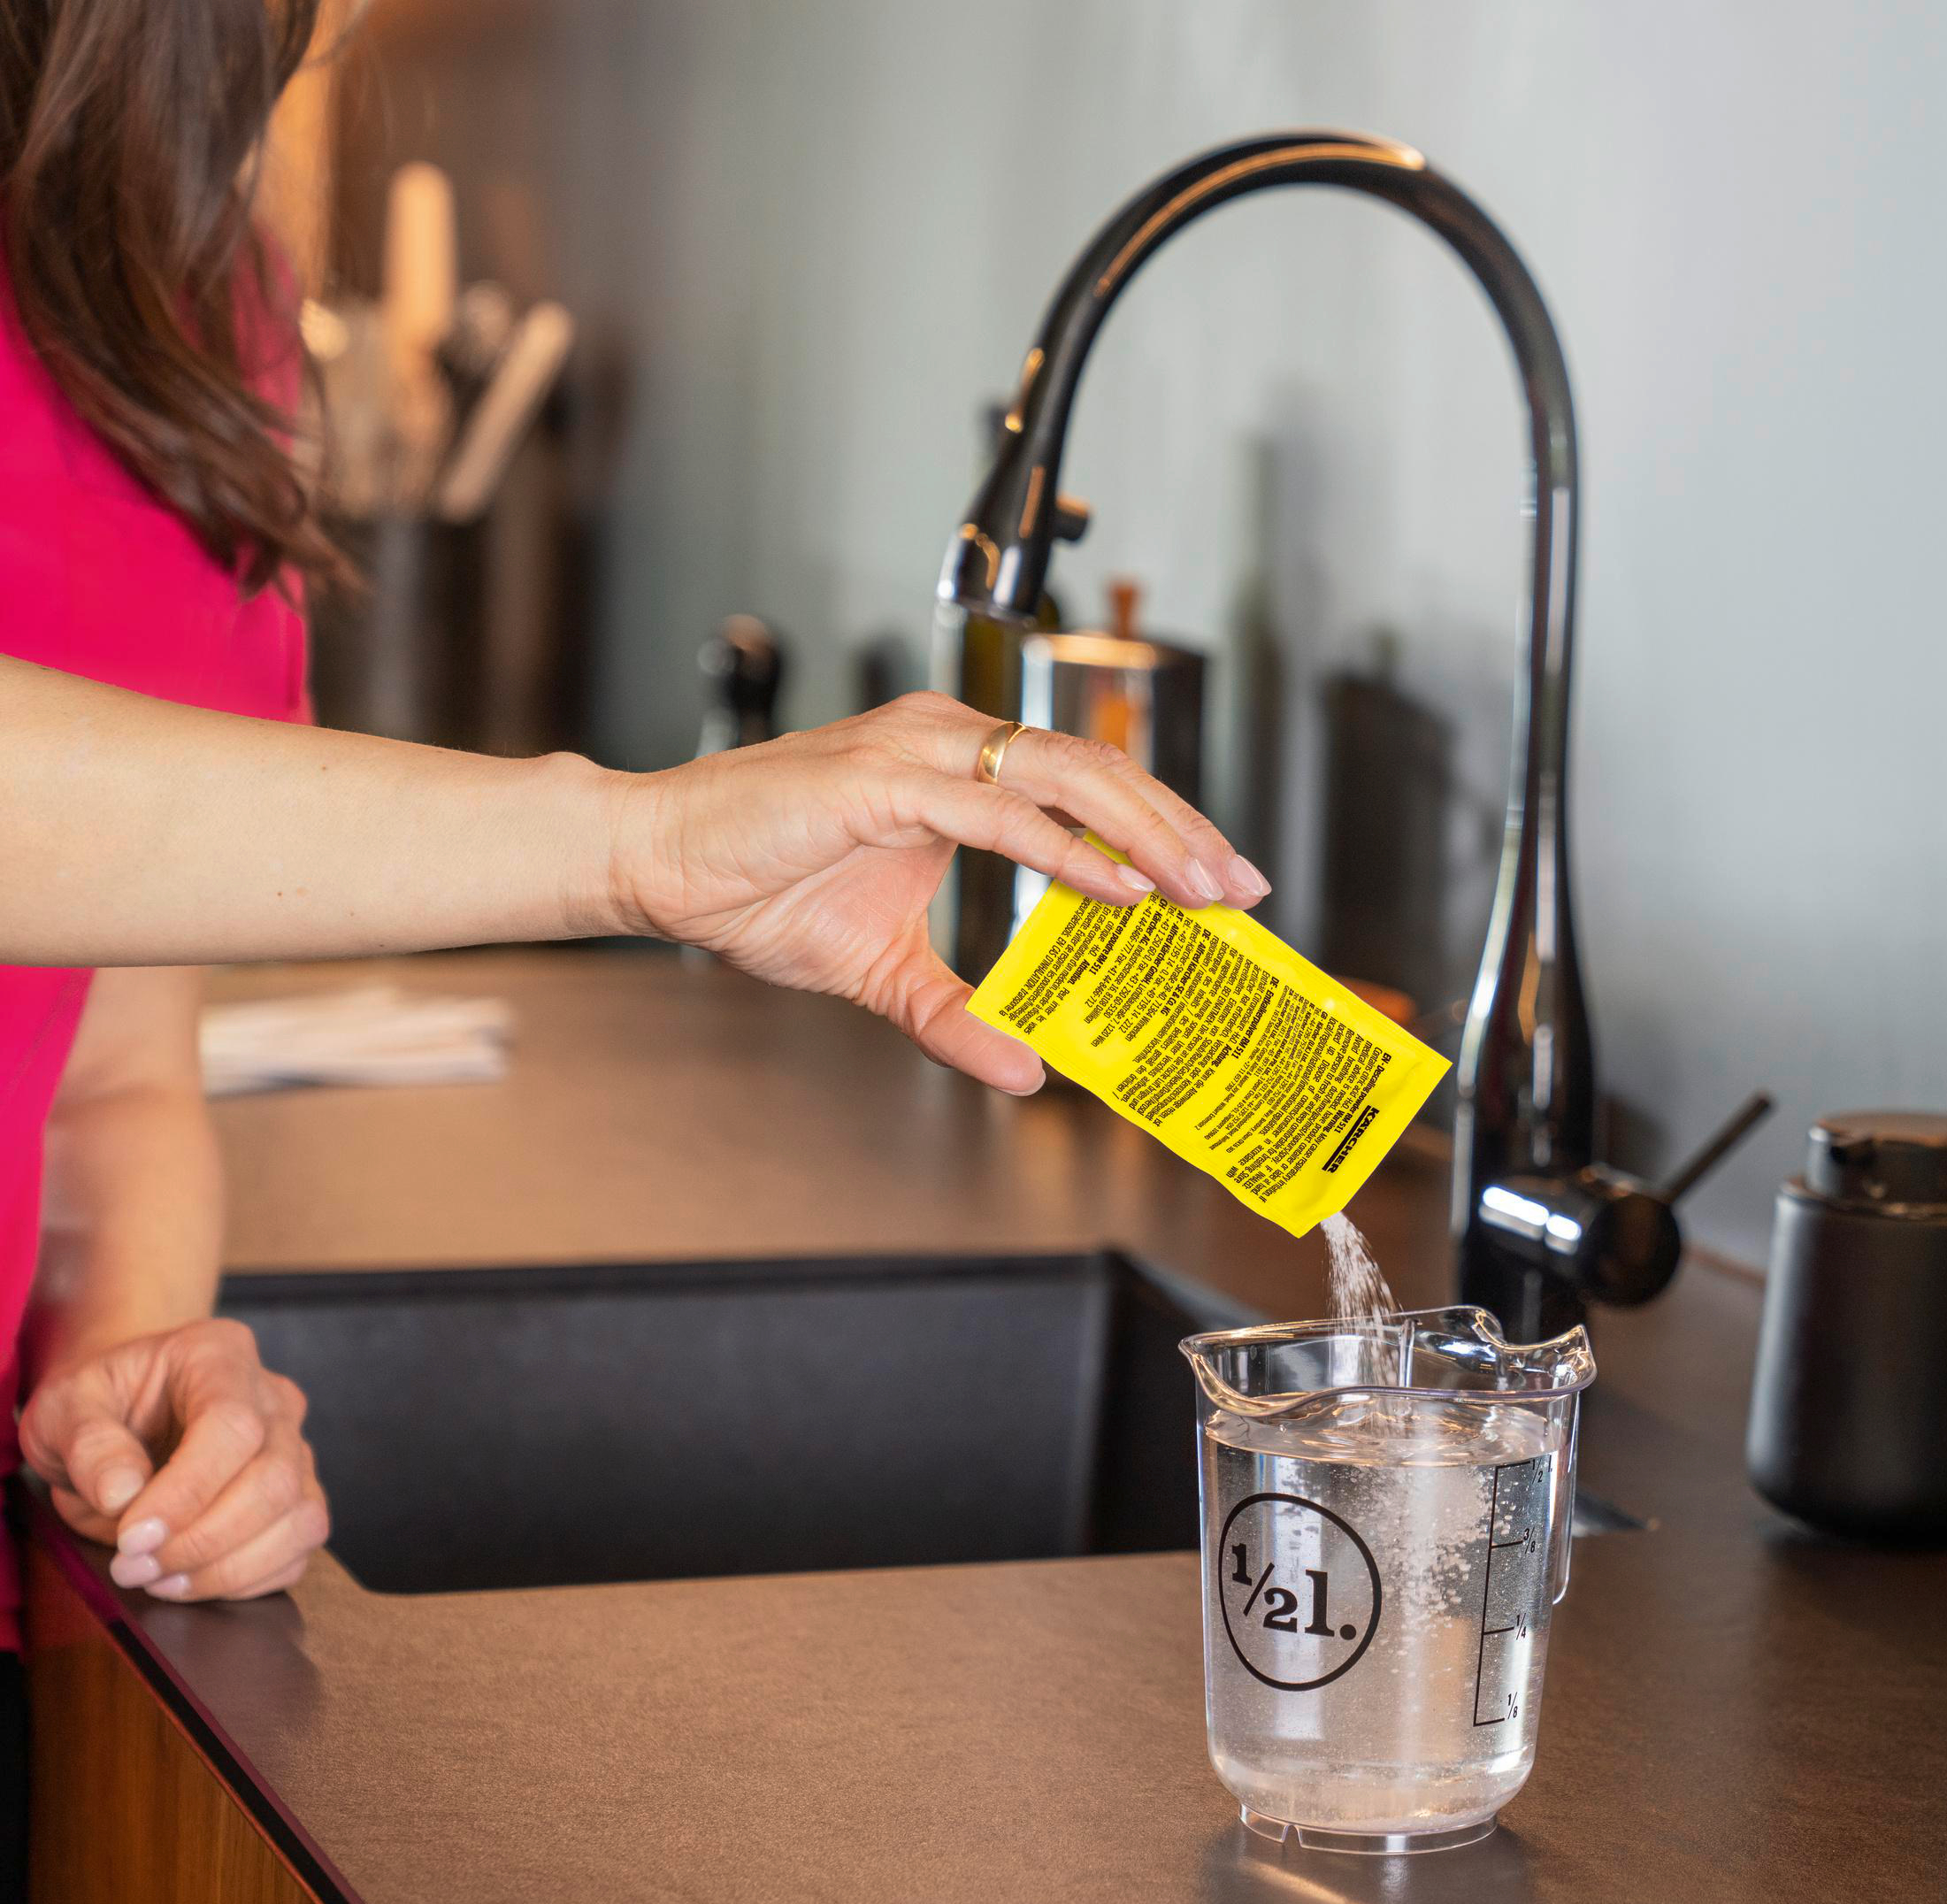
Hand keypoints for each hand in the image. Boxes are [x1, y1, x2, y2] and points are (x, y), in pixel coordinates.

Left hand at [19, 1318, 326, 1601]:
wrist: (119, 1414)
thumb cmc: (95, 1404)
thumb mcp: (64, 1409)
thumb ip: (90, 1445)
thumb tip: (124, 1497)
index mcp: (220, 1356)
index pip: (232, 1426)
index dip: (188, 1490)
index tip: (131, 1536)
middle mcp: (274, 1399)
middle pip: (275, 1478)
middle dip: (203, 1539)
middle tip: (132, 1567)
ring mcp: (296, 1450)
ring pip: (300, 1519)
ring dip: (227, 1568)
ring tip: (156, 1580)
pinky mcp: (297, 1498)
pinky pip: (297, 1550)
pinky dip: (246, 1581)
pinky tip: (187, 1581)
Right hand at [610, 694, 1270, 1092]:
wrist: (659, 865)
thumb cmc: (758, 890)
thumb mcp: (885, 974)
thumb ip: (958, 1016)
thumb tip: (1029, 1074)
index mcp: (961, 769)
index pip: (1089, 786)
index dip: (1165, 828)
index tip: (1225, 884)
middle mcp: (950, 743)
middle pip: (1099, 771)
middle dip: (1183, 829)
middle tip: (1246, 887)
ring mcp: (919, 755)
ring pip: (1065, 777)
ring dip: (1146, 833)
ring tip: (1204, 886)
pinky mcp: (883, 782)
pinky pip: (998, 813)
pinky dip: (1067, 849)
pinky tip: (1121, 885)